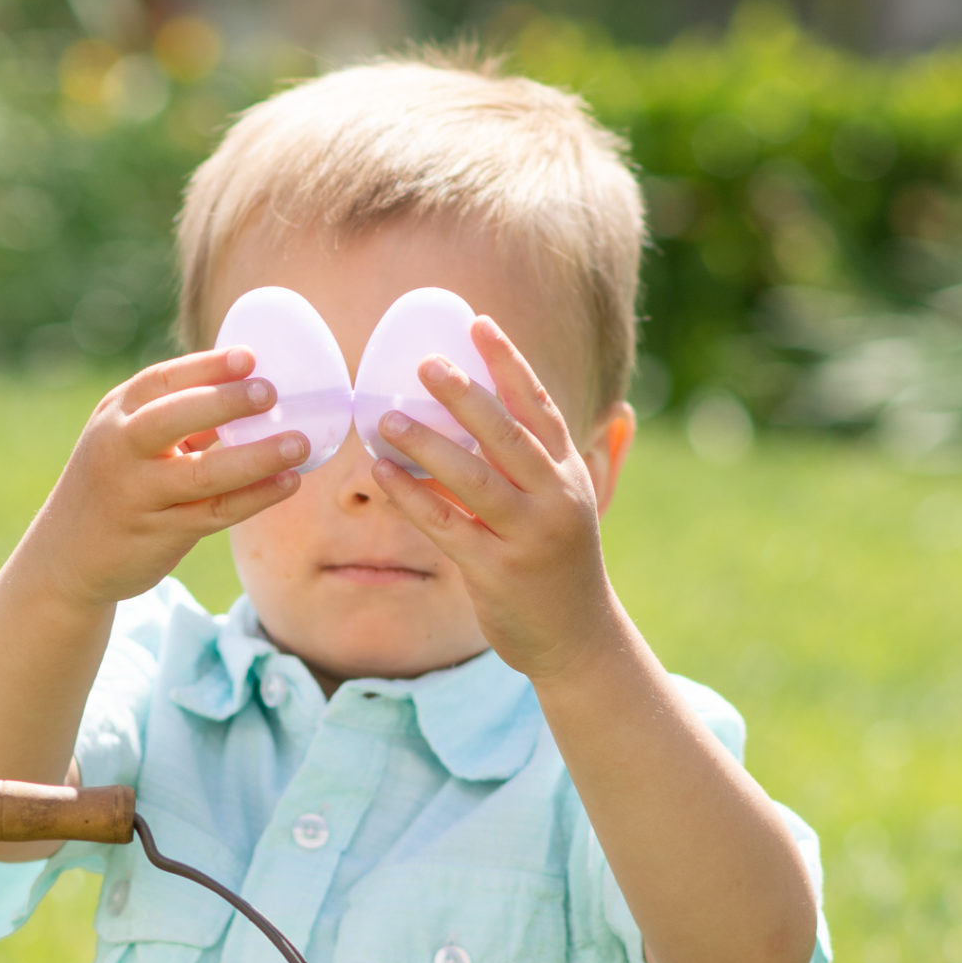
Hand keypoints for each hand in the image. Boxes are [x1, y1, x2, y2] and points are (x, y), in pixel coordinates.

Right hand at [29, 346, 307, 610]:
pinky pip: (215, 512)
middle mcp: (120, 450)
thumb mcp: (128, 440)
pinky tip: (287, 483)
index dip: (207, 367)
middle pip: (173, 419)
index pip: (161, 381)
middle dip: (223, 402)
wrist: (66, 556)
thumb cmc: (114, 484)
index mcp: (116, 416)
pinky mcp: (159, 533)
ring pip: (202, 473)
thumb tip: (252, 390)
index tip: (250, 357)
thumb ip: (176, 418)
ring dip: (255, 458)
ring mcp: (137, 494)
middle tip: (271, 393)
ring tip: (298, 444)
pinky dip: (255, 497)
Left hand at [371, 316, 625, 685]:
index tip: (478, 324)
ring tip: (386, 418)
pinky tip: (384, 474)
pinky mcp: (496, 571)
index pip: (538, 406)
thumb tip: (516, 416)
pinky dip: (413, 497)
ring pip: (473, 478)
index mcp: (569, 474)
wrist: (578, 638)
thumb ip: (543, 463)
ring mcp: (526, 535)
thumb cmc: (559, 565)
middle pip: (506, 434)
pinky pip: (446, 525)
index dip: (509, 363)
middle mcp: (554, 498)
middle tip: (425, 363)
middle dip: (465, 395)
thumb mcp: (564, 506)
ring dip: (427, 444)